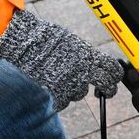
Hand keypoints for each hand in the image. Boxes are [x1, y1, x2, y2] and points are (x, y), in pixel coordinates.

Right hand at [0, 8, 122, 109]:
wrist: (23, 45)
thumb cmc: (44, 39)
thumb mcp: (71, 41)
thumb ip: (84, 54)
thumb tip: (94, 61)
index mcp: (89, 55)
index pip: (113, 69)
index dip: (115, 76)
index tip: (114, 79)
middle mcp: (84, 71)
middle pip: (106, 85)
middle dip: (107, 90)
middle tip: (105, 91)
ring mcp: (71, 84)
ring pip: (79, 93)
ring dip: (73, 88)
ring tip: (59, 75)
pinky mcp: (58, 96)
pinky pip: (62, 100)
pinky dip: (57, 95)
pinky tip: (49, 83)